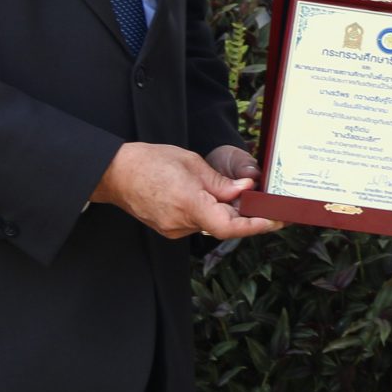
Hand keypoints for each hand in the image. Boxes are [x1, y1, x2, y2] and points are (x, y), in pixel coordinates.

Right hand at [91, 142, 280, 240]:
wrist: (116, 174)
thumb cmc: (150, 161)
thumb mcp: (191, 163)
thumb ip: (220, 182)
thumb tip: (245, 191)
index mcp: (189, 202)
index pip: (229, 226)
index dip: (255, 225)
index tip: (275, 221)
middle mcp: (182, 222)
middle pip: (223, 225)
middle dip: (243, 214)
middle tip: (262, 203)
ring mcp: (174, 229)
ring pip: (210, 225)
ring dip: (223, 211)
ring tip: (229, 192)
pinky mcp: (169, 229)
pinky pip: (197, 224)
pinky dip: (207, 212)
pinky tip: (206, 196)